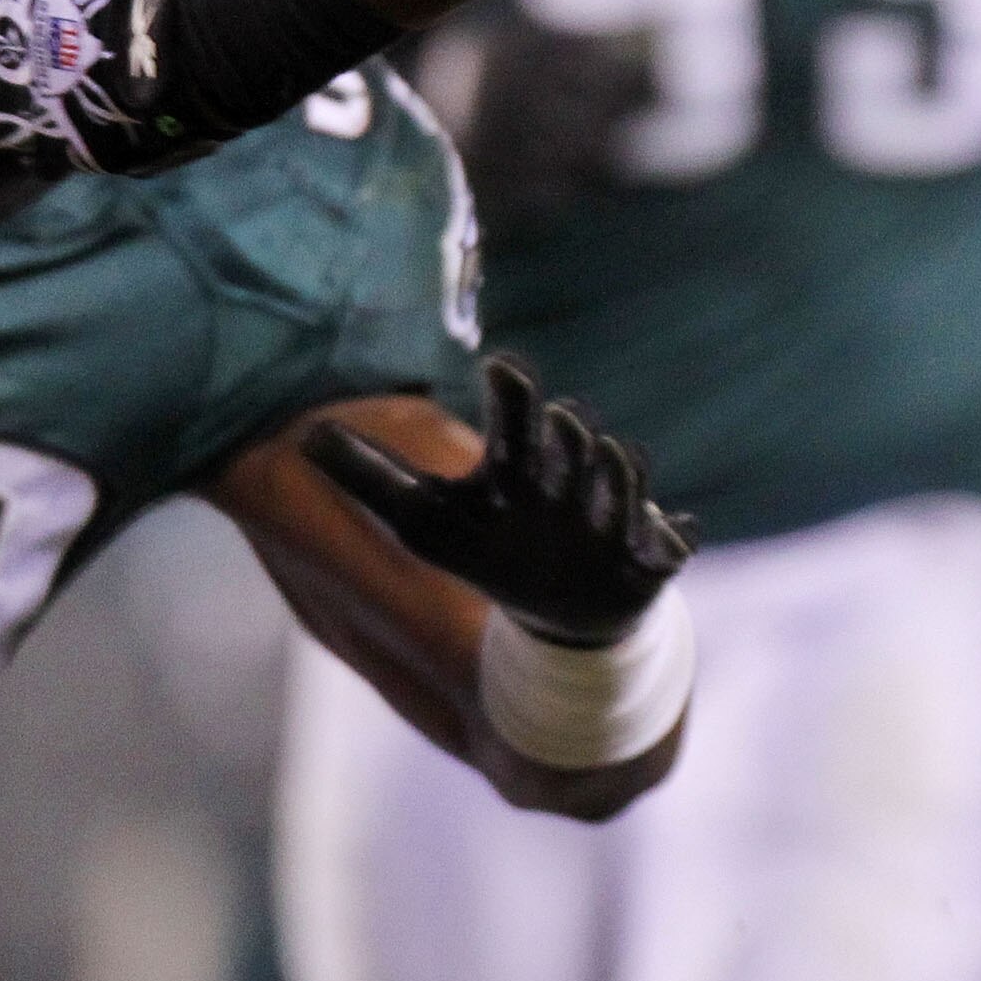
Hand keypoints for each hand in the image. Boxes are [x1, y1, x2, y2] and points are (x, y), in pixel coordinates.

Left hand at [303, 354, 694, 644]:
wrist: (563, 614)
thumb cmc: (491, 550)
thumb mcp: (424, 522)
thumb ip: (369, 478)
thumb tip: (303, 438)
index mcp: (518, 469)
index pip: (514, 419)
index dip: (510, 393)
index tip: (498, 367)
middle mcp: (568, 483)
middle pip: (571, 442)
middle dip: (565, 433)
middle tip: (557, 420)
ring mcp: (611, 520)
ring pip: (623, 478)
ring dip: (618, 475)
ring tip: (612, 461)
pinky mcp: (646, 561)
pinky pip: (671, 544)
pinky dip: (674, 540)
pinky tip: (678, 538)